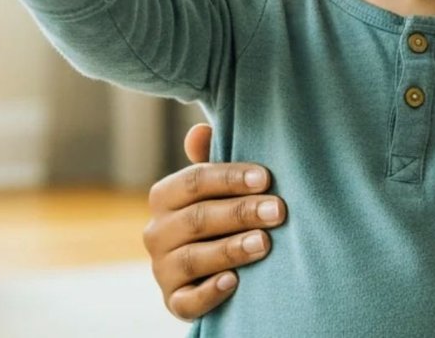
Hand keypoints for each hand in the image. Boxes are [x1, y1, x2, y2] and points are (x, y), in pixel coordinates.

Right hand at [143, 123, 288, 321]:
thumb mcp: (216, 186)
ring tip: (265, 243)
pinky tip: (234, 282)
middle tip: (278, 210)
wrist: (210, 268)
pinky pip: (187, 301)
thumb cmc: (220, 213)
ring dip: (231, 249)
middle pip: (198, 218)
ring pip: (194, 258)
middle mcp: (156, 232)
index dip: (229, 178)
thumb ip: (210, 160)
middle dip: (241, 212)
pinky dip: (210, 293)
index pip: (193, 181)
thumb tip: (199, 132)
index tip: (265, 178)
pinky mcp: (174, 302)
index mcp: (165, 197)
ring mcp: (163, 269)